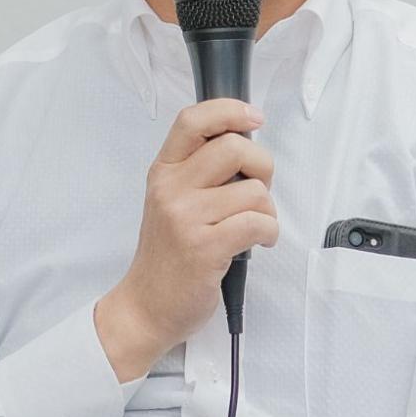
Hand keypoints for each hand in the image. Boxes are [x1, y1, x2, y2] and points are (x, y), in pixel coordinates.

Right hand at [94, 98, 277, 380]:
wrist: (147, 306)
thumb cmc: (169, 255)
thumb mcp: (172, 202)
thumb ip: (199, 172)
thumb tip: (246, 147)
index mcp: (163, 172)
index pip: (192, 121)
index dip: (229, 110)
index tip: (254, 119)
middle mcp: (170, 189)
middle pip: (234, 148)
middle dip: (262, 167)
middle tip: (256, 190)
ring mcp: (185, 218)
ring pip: (254, 191)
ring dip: (267, 211)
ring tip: (252, 226)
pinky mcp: (204, 248)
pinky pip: (258, 223)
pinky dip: (268, 233)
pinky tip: (256, 243)